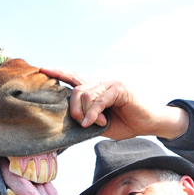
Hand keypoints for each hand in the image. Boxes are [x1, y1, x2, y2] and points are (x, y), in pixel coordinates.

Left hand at [39, 67, 188, 139]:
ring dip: (85, 113)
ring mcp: (110, 84)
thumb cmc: (126, 123)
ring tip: (93, 125)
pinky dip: (94, 113)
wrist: (149, 123)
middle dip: (73, 109)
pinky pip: (99, 100)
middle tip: (81, 123)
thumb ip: (86, 120)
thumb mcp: (100, 124)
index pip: (74, 78)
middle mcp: (101, 83)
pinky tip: (96, 123)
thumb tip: (72, 122)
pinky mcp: (119, 88)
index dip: (59, 73)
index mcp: (95, 90)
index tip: (43, 69)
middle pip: (76, 91)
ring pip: (85, 94)